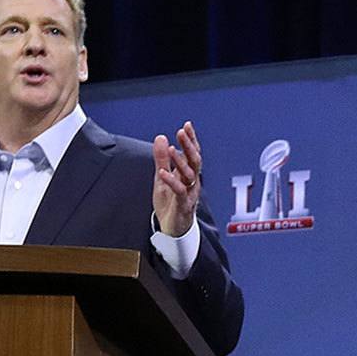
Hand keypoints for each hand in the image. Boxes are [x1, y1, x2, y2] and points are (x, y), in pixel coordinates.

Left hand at [152, 122, 201, 237]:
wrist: (173, 230)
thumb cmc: (170, 204)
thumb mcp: (162, 178)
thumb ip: (162, 159)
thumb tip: (161, 138)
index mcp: (188, 174)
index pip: (193, 153)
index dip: (191, 140)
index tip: (187, 125)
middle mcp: (192, 182)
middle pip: (195, 161)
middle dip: (189, 146)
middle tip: (182, 132)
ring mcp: (189, 193)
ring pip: (190, 175)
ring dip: (181, 161)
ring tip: (172, 149)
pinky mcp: (183, 205)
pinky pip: (179, 191)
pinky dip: (172, 181)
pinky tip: (163, 173)